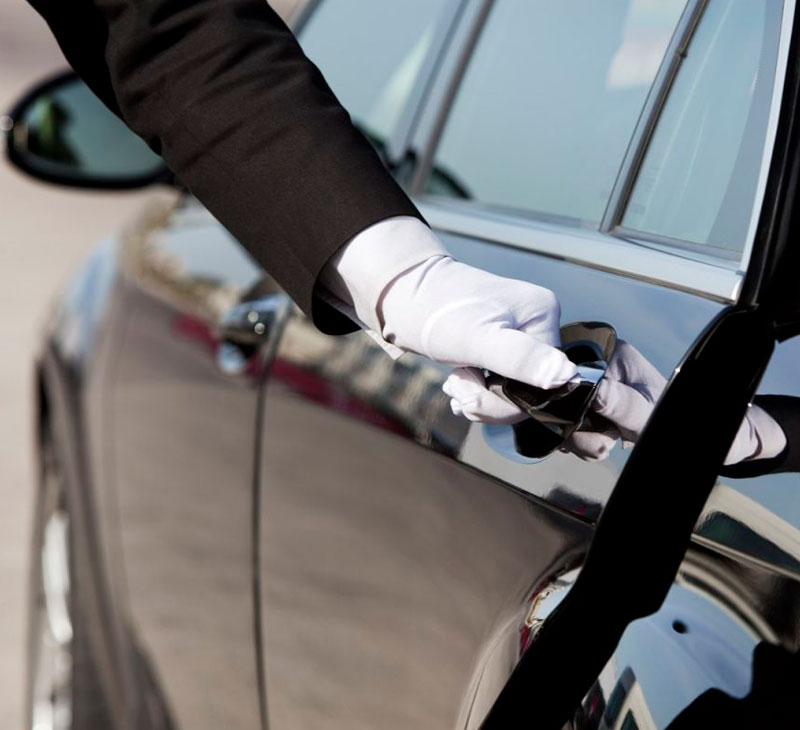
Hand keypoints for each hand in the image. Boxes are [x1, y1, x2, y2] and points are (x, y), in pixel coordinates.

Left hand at [321, 217, 576, 415]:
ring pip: (511, 391)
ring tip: (454, 384)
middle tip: (457, 387)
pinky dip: (476, 391)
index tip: (472, 392)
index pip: (545, 382)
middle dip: (490, 400)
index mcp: (543, 315)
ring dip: (478, 397)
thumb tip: (565, 376)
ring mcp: (518, 335)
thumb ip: (519, 357)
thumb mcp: (476, 338)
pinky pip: (497, 384)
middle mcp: (536, 323)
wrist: (398, 296)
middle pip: (529, 389)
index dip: (507, 400)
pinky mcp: (499, 346)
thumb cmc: (434, 311)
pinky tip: (457, 385)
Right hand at [563, 341, 786, 464]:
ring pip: (558, 413)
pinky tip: (599, 442)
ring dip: (578, 438)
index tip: (595, 427)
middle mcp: (595, 361)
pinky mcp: (584, 401)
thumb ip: (621, 405)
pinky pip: (564, 422)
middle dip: (576, 427)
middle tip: (606, 440)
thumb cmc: (676, 419)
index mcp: (611, 352)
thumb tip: (591, 392)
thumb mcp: (649, 416)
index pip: (567, 375)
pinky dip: (578, 439)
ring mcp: (588, 382)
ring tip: (607, 443)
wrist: (689, 436)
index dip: (571, 405)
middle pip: (557, 394)